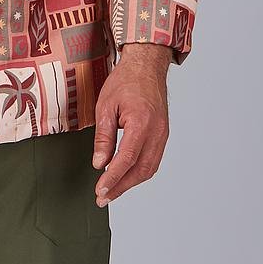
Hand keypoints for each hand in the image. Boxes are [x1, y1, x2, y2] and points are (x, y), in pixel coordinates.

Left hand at [91, 43, 171, 204]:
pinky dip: (139, 171)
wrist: (146, 66)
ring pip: (149, 168)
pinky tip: (126, 175)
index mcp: (141, 123)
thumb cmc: (125, 81)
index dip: (113, 178)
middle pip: (141, 170)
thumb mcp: (105, 106)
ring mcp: (163, 134)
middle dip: (121, 187)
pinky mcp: (163, 135)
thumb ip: (103, 136)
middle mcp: (156, 132)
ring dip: (131, 182)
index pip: (126, 160)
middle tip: (103, 197)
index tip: (101, 190)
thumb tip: (99, 163)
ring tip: (112, 190)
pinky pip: (153, 160)